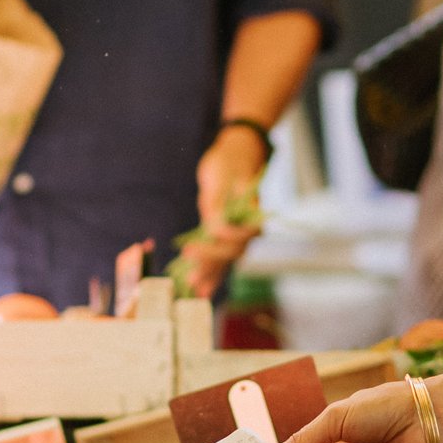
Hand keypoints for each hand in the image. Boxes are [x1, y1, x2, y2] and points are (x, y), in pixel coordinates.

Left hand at [183, 124, 269, 299]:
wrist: (237, 153)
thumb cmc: (229, 160)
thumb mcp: (220, 176)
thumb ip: (216, 204)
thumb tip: (213, 228)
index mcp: (252, 211)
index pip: (244, 233)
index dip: (230, 235)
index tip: (213, 230)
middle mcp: (247, 226)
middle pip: (234, 252)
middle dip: (212, 262)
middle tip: (190, 268)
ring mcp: (238, 233)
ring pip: (227, 260)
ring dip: (211, 275)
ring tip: (195, 289)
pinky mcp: (226, 236)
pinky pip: (220, 258)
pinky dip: (211, 273)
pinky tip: (201, 289)